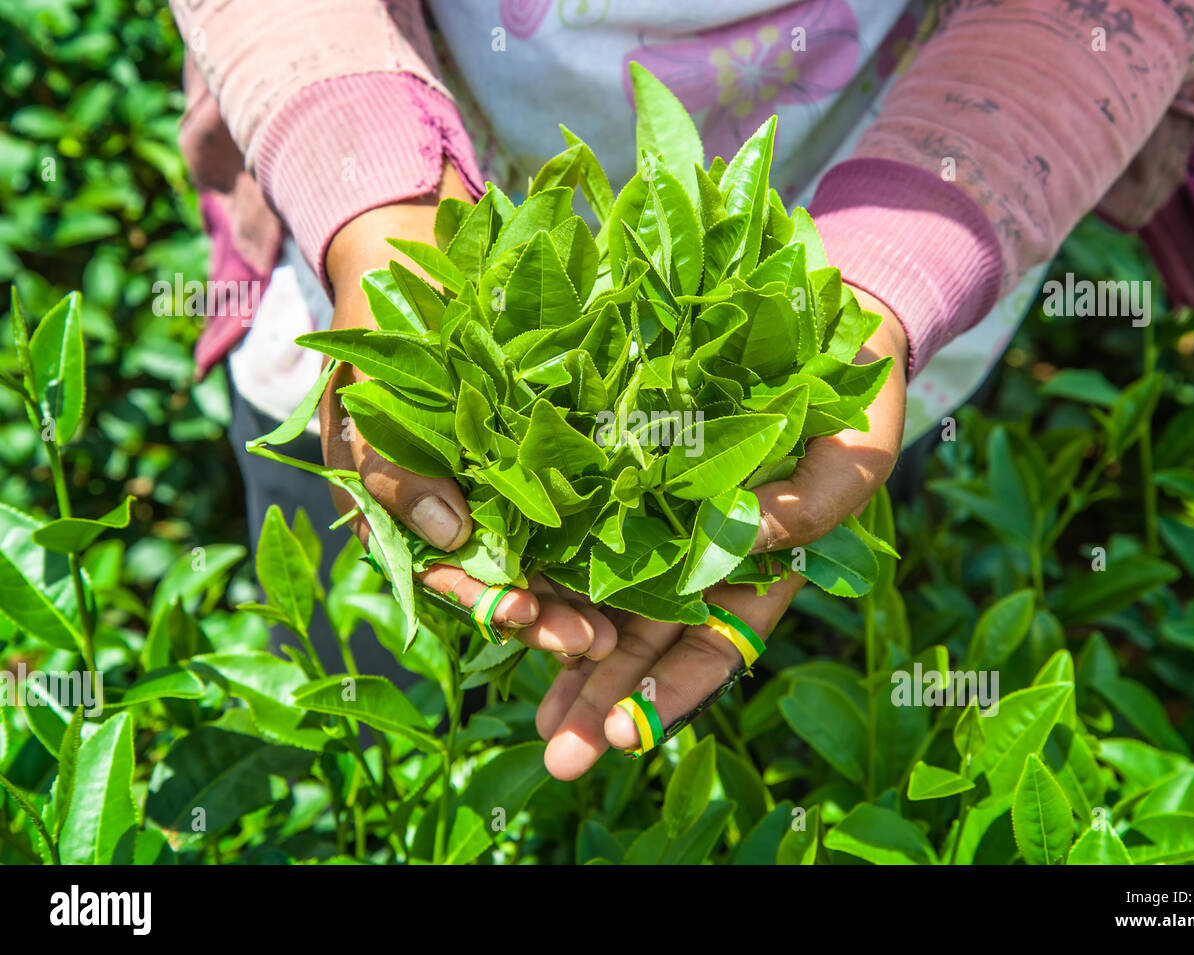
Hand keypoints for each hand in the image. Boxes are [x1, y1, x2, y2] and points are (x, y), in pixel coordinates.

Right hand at [320, 173, 615, 660]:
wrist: (418, 257)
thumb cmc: (378, 330)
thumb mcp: (365, 398)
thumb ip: (392, 469)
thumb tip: (449, 532)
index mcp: (409, 511)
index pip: (443, 576)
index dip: (483, 602)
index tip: (523, 619)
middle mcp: (462, 510)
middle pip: (505, 582)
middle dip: (545, 619)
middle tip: (591, 642)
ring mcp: (510, 486)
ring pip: (548, 558)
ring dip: (581, 595)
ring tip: (622, 628)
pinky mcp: (553, 455)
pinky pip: (582, 504)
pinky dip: (607, 536)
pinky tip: (645, 561)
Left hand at [537, 290, 908, 778]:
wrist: (825, 337)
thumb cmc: (853, 413)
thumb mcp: (850, 463)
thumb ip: (807, 508)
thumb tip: (743, 536)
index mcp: (753, 576)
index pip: (710, 651)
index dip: (668, 694)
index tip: (625, 735)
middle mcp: (693, 562)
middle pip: (643, 643)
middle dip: (602, 698)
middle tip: (560, 754)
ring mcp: (650, 521)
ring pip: (600, 598)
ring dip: (564, 652)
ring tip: (531, 711)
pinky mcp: (613, 476)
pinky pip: (572, 529)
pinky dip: (543, 565)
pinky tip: (504, 602)